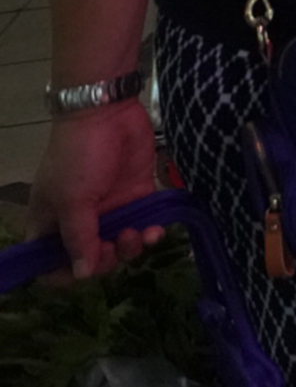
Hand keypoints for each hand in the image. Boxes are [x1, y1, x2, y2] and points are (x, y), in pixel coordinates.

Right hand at [29, 101, 164, 279]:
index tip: (82, 272)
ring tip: (136, 234)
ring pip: (120, 245)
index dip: (62, 274)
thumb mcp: (72, 199)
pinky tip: (156, 231)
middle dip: (105, 260)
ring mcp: (110, 209)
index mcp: (52, 223)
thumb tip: (83, 274)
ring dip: (130, 248)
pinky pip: (144, 225)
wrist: (108, 113)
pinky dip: (150, 233)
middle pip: (91, 259)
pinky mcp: (137, 196)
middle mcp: (80, 221)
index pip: (49, 262)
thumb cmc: (79, 155)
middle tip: (115, 246)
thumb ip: (79, 238)